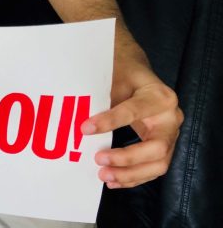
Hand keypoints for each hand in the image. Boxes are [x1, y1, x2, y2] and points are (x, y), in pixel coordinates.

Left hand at [83, 67, 182, 188]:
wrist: (135, 71)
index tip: (85, 128)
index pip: (133, 112)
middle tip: (98, 159)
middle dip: (127, 158)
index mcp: (160, 97)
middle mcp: (171, 118)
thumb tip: (81, 120)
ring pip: (158, 164)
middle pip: (157, 148)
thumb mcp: (113, 75)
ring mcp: (170, 134)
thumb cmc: (123, 71)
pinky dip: (133, 177)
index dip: (110, 122)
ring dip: (130, 174)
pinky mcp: (163, 146)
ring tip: (104, 175)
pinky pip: (152, 168)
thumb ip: (103, 96)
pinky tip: (114, 180)